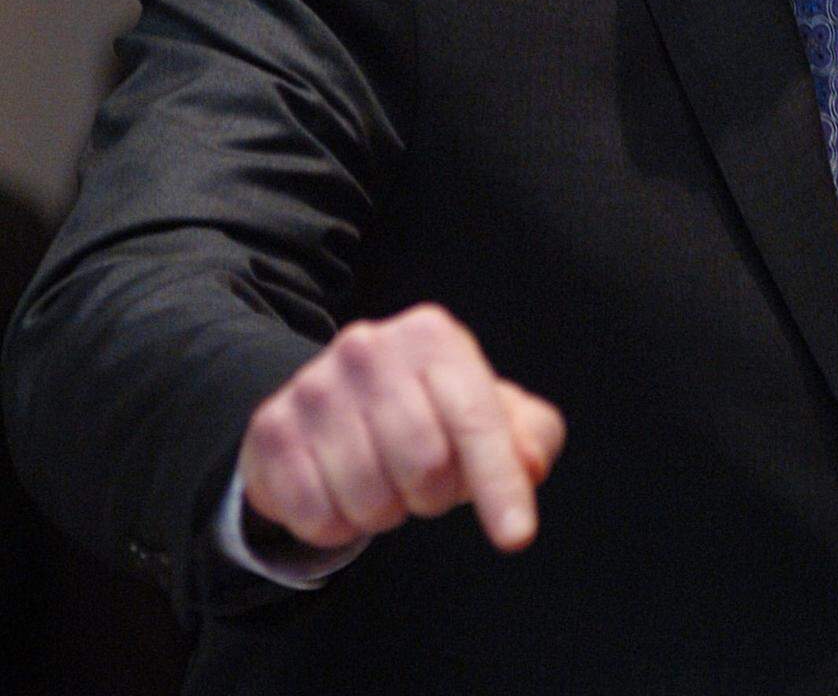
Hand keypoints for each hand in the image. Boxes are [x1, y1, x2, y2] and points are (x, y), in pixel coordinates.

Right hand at [238, 305, 565, 553]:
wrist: (331, 405)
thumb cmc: (429, 412)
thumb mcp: (488, 411)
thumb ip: (530, 433)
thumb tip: (530, 463)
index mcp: (431, 335)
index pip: (476, 420)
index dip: (500, 485)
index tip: (517, 537)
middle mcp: (369, 347)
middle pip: (426, 466)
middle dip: (434, 494)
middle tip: (422, 480)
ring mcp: (314, 384)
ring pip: (370, 498)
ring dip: (385, 512)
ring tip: (381, 479)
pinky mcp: (271, 427)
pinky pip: (317, 516)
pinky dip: (337, 525)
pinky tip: (338, 491)